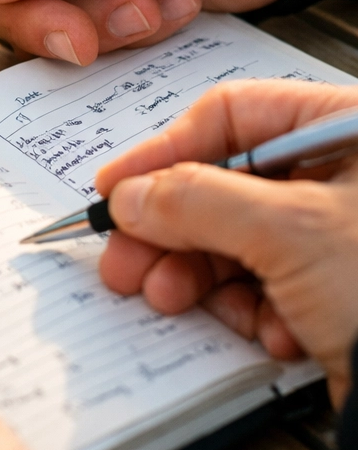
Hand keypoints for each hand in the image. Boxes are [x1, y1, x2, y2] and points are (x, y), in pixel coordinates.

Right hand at [95, 80, 357, 406]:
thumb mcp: (290, 231)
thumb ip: (196, 200)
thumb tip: (131, 195)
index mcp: (349, 129)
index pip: (232, 116)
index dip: (163, 150)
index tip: (116, 185)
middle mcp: (346, 173)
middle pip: (226, 182)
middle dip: (171, 228)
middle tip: (124, 258)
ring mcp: (341, 233)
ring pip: (239, 237)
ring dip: (198, 274)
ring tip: (168, 299)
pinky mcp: (339, 286)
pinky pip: (269, 283)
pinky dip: (254, 309)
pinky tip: (269, 333)